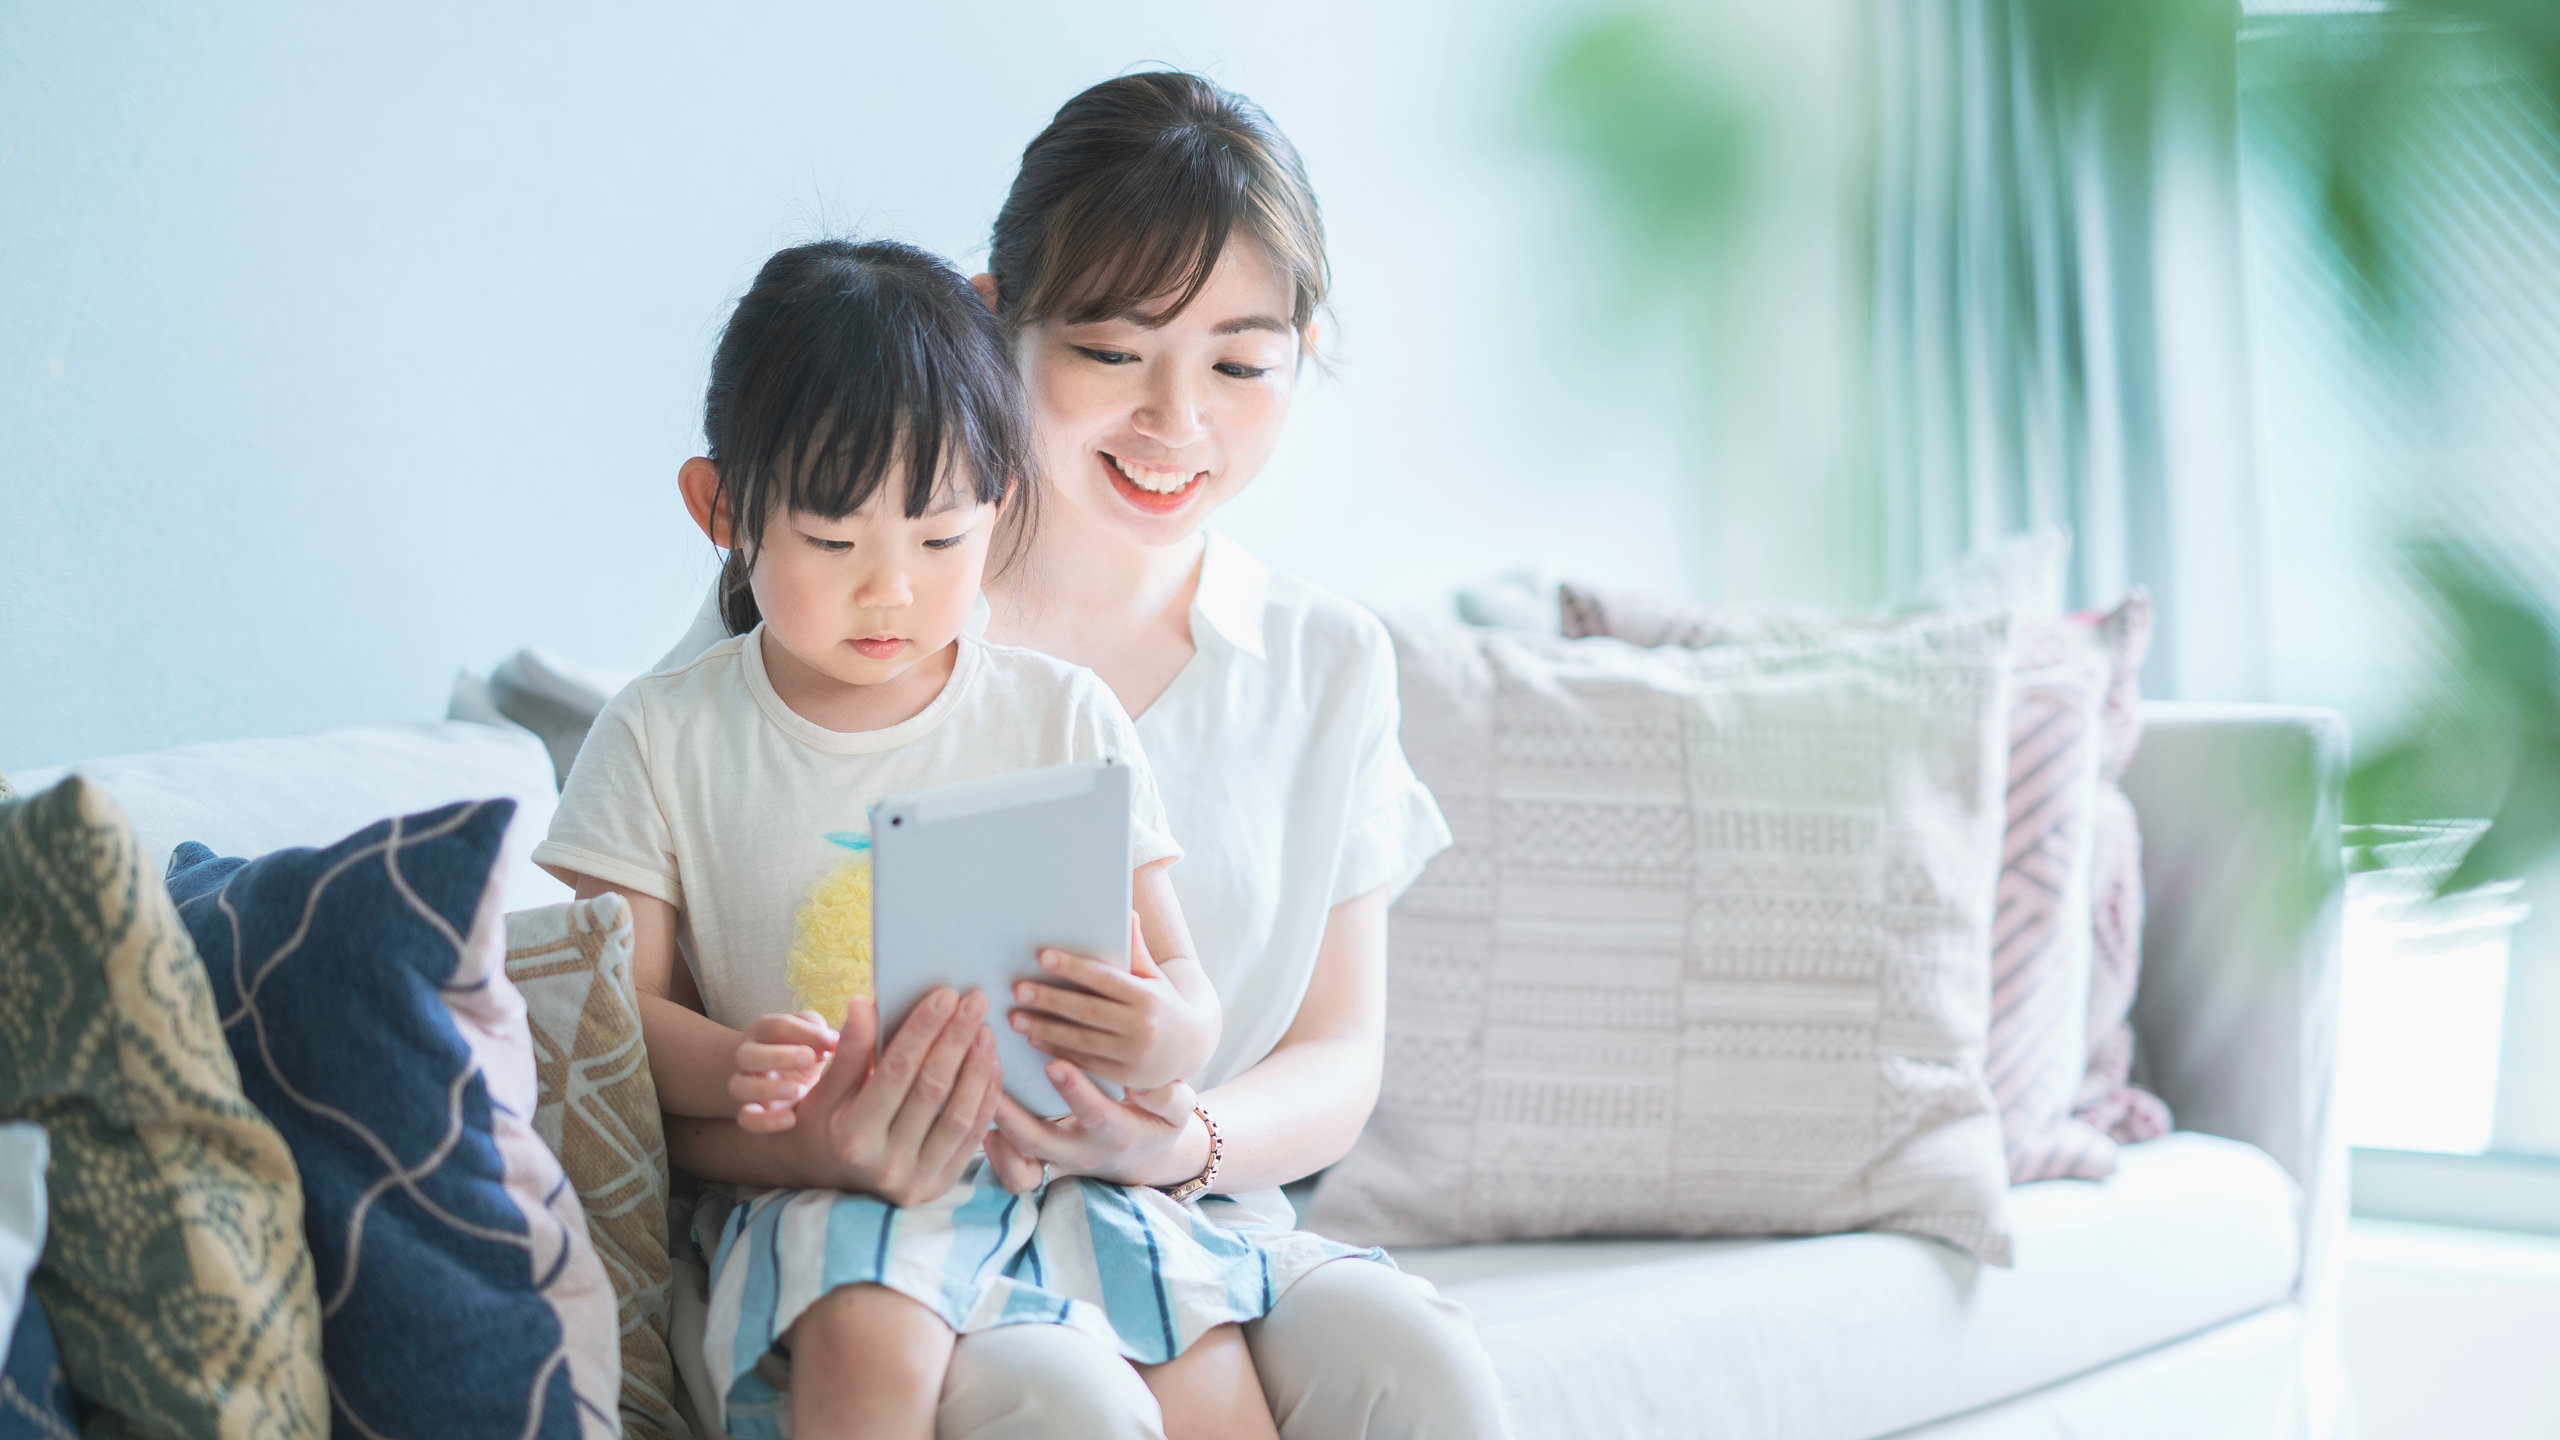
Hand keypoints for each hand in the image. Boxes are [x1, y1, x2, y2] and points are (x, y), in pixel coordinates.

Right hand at [730, 1010, 836, 1132]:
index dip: (804, 1033)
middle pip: (747, 1054)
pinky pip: (746, 1119)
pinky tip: (791, 1119)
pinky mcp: (749, 1113)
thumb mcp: (816, 1037)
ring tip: (799, 1090)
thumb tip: (832, 1040)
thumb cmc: (807, 1052)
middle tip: (809, 1059)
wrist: (792, 1083)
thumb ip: (822, 1033)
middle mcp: (747, 1057)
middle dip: (779, 1056)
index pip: (776, 1027)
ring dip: (768, 1088)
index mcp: (763, 1032)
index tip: (832, 1042)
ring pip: (739, 1087)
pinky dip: (765, 1121)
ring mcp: (744, 1085)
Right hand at [783, 987, 1003, 1206]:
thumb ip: (850, 1049)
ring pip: (959, 1116)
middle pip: (932, 1090)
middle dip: (956, 1040)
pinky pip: (972, 1138)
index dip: (922, 1031)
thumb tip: (864, 1003)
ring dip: (977, 1068)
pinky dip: (985, 1099)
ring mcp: (916, 1180)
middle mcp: (885, 1164)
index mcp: (852, 1138)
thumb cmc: (827, 1124)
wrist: (831, 1179)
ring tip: (985, 1030)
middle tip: (974, 1001)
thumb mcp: (826, 1089)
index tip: (944, 996)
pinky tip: (991, 1065)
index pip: (896, 1072)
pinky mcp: (939, 1186)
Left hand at [984, 1060, 1209, 1190]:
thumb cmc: (1158, 1121)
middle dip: (1011, 1111)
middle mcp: (1080, 1152)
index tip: (1054, 1064)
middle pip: (1037, 1140)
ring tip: (972, 1079)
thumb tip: (1148, 1087)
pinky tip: (975, 1102)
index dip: (1075, 1093)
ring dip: (993, 1121)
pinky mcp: (1038, 1162)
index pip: (1094, 1115)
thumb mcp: (1177, 1111)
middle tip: (990, 1070)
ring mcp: (1055, 1160)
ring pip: (1015, 1155)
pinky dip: (991, 1145)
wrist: (1143, 1158)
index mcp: (1116, 1132)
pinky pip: (1009, 1167)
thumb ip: (1170, 1097)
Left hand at [1008, 914, 1214, 1090]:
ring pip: (1081, 1040)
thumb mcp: (1155, 976)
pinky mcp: (1125, 1076)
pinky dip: (1057, 1050)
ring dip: (1045, 1028)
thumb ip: (1136, 950)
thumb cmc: (1164, 1003)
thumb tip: (1128, 913)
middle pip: (1087, 1010)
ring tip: (1016, 1018)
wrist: (1192, 1046)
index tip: (1043, 957)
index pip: (1104, 979)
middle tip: (1018, 989)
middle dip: (1050, 1000)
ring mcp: (1134, 1055)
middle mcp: (1142, 1026)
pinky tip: (1035, 1039)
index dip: (1073, 968)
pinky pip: (1085, 1062)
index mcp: (1149, 996)